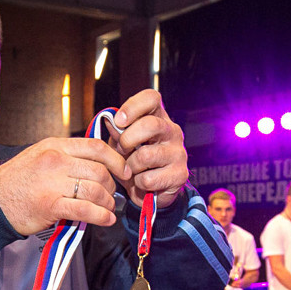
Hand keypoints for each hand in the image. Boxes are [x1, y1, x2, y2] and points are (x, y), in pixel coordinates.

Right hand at [0, 138, 123, 234]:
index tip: (124, 171)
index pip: (96, 147)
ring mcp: (52, 183)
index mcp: (55, 146)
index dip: (116, 160)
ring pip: (95, 190)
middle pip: (99, 171)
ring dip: (107, 203)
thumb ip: (67, 157)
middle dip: (111, 186)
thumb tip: (98, 164)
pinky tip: (106, 219)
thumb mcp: (40, 156)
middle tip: (111, 196)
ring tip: (107, 209)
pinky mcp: (50, 205)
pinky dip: (101, 216)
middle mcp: (55, 161)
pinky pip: (86, 210)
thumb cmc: (18, 181)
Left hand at [112, 90, 188, 209]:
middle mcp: (172, 131)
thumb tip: (110, 122)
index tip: (119, 121)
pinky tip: (142, 183)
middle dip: (127, 139)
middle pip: (150, 125)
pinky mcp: (180, 174)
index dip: (133, 107)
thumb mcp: (124, 143)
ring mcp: (179, 153)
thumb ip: (117, 132)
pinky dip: (138, 184)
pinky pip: (148, 179)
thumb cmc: (136, 161)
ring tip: (131, 170)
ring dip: (131, 166)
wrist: (152, 191)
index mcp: (158, 117)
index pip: (151, 98)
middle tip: (121, 150)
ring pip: (145, 156)